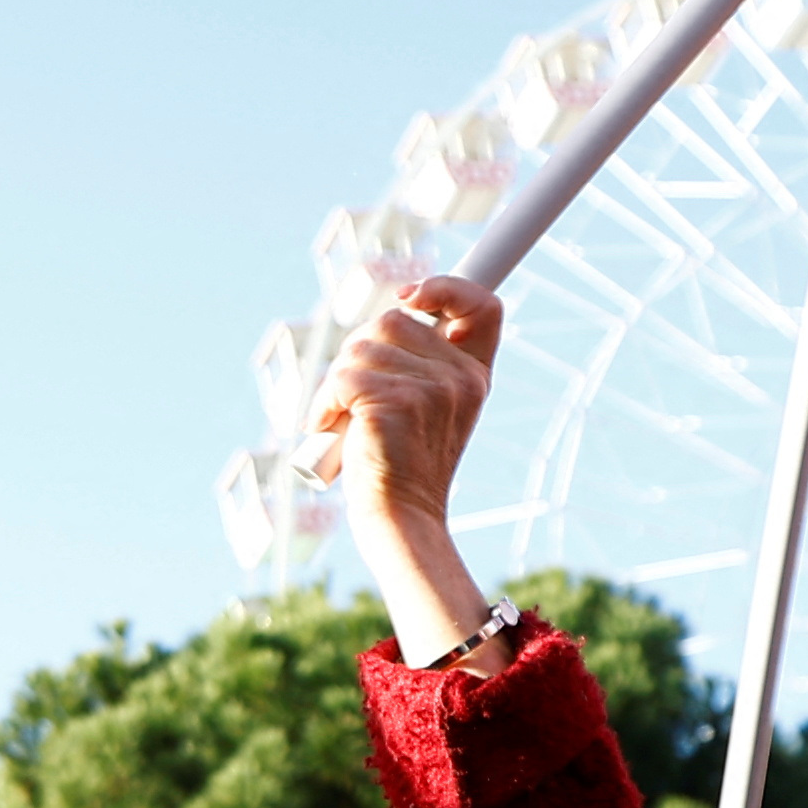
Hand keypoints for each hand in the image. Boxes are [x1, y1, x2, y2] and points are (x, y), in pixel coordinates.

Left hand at [310, 276, 501, 659]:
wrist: (400, 520)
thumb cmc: (399, 467)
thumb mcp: (420, 410)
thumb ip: (413, 365)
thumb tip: (385, 316)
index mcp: (472, 376)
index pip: (483, 307)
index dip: (447, 287)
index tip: (409, 295)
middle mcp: (460, 378)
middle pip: (391, 320)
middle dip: (357, 352)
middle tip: (353, 398)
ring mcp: (433, 389)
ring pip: (360, 347)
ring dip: (335, 382)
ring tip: (343, 420)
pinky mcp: (397, 402)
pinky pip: (342, 378)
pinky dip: (324, 404)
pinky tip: (332, 430)